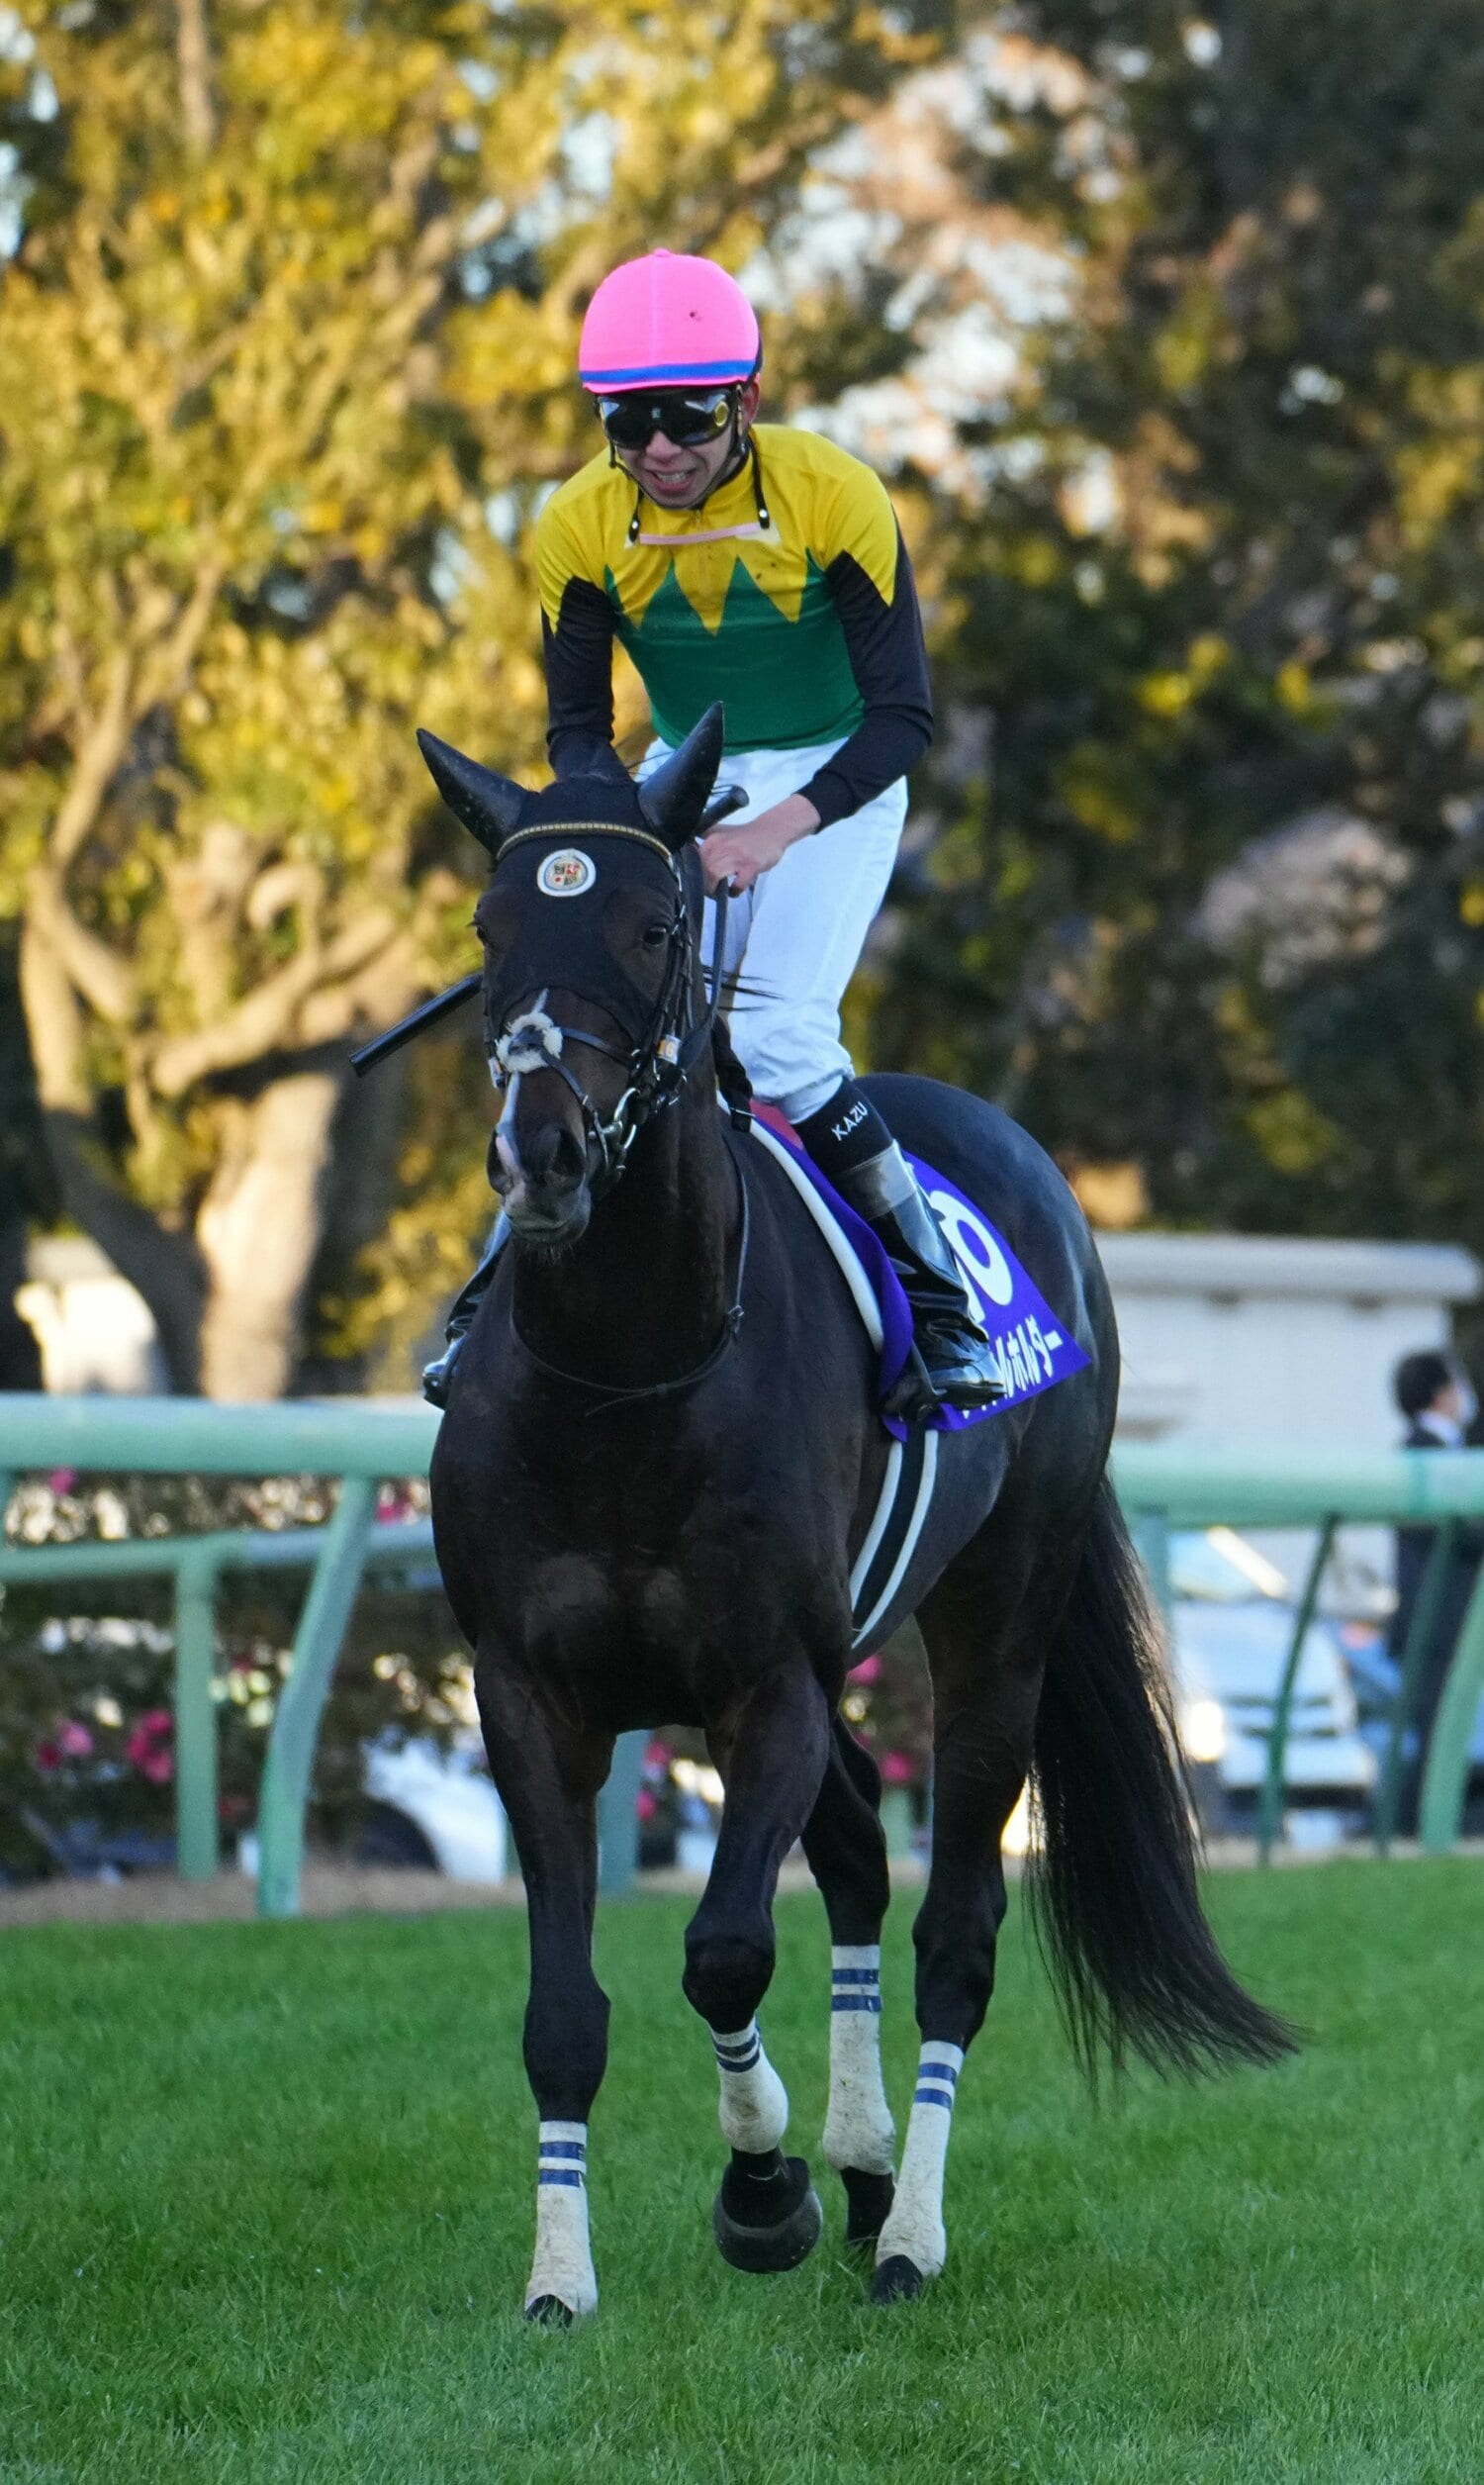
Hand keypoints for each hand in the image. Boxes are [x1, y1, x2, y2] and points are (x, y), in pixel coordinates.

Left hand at [699, 794, 820, 893]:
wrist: (772, 831)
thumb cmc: (745, 835)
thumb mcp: (721, 830)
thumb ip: (704, 835)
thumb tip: (685, 843)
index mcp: (712, 840)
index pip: (692, 861)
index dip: (693, 876)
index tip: (697, 883)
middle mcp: (722, 846)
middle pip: (701, 872)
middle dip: (703, 886)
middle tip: (710, 891)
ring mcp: (737, 856)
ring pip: (714, 877)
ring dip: (714, 890)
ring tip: (720, 893)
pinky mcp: (750, 865)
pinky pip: (737, 885)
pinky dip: (734, 892)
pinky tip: (735, 890)